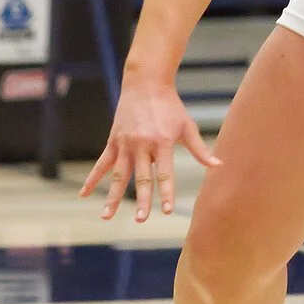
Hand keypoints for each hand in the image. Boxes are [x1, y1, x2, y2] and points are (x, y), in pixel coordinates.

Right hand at [79, 71, 220, 221]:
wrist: (146, 83)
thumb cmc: (171, 107)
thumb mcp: (187, 126)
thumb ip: (200, 149)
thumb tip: (218, 166)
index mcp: (163, 143)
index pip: (165, 173)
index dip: (167, 192)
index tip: (168, 211)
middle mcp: (142, 145)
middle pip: (142, 178)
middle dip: (142, 200)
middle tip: (141, 220)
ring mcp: (125, 144)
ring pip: (118, 175)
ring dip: (113, 197)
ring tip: (107, 216)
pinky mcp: (113, 141)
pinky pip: (102, 163)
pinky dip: (93, 179)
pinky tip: (85, 194)